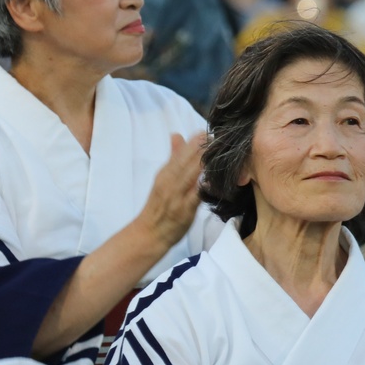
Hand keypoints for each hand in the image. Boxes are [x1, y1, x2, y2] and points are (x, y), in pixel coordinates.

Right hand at [137, 132, 204, 248]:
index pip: (180, 153)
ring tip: (215, 151)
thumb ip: (173, 158)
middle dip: (199, 148)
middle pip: (184, 161)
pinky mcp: (183, 210)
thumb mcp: (163, 178)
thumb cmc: (159, 206)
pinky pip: (194, 197)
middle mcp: (169, 182)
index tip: (207, 131)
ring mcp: (176, 196)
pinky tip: (211, 180)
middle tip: (215, 135)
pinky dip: (201, 188)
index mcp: (165, 173)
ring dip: (201, 163)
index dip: (194, 141)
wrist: (148, 233)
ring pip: (189, 175)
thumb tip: (177, 134)